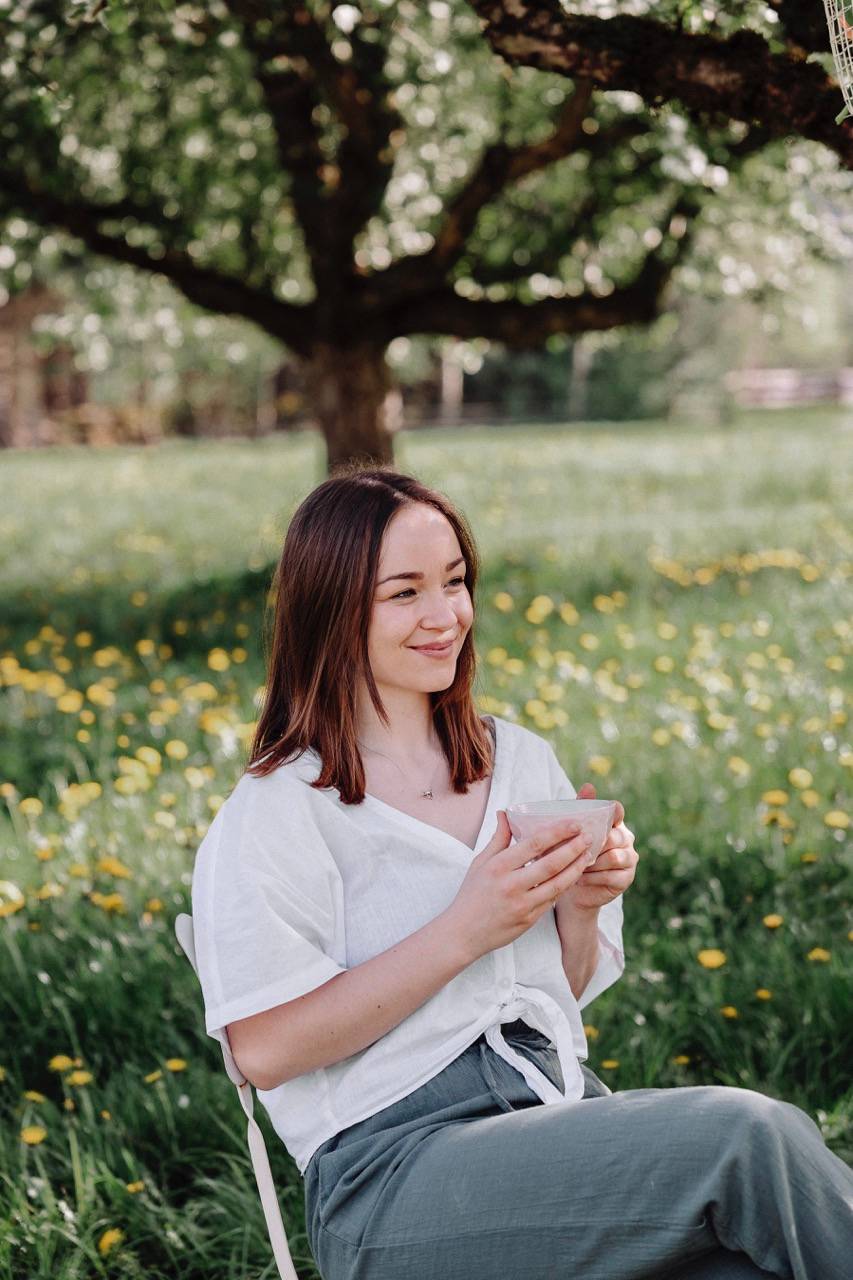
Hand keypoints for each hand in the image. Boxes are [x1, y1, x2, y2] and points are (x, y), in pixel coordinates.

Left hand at [556, 781, 638, 912]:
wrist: (575, 890)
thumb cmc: (572, 855)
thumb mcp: (572, 833)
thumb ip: (580, 810)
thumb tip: (588, 786)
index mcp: (613, 824)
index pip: (618, 812)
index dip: (614, 811)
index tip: (606, 813)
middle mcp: (625, 839)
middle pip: (614, 836)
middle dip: (594, 845)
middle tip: (576, 851)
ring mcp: (629, 859)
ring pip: (613, 857)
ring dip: (592, 863)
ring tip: (576, 866)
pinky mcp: (626, 878)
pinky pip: (611, 875)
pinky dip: (593, 877)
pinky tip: (580, 878)